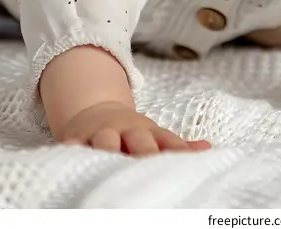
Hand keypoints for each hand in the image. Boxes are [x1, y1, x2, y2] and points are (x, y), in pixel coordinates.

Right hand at [60, 100, 211, 155]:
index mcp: (148, 132)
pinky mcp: (76, 139)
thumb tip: (208, 149)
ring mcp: (101, 133)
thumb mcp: (155, 135)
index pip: (166, 142)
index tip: (182, 165)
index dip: (175, 152)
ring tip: (111, 168)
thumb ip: (178, 145)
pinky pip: (72, 147)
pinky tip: (72, 167)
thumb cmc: (132, 133)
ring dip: (109, 151)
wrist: (97, 112)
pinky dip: (72, 155)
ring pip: (105, 142)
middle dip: (145, 154)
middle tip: (150, 168)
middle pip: (139, 141)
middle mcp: (126, 130)